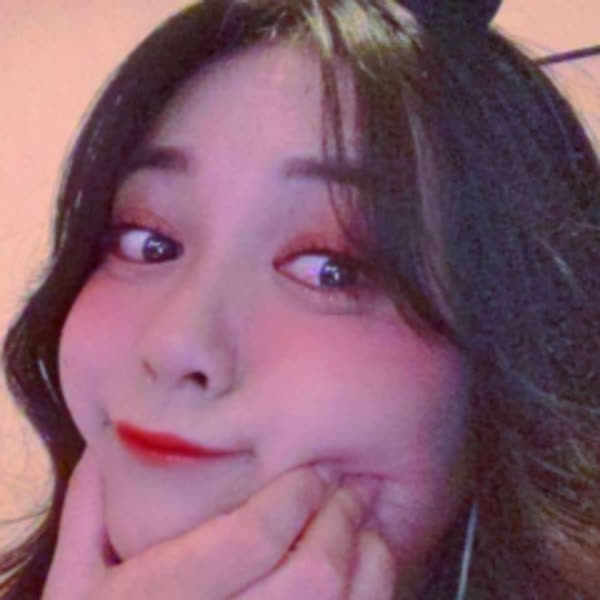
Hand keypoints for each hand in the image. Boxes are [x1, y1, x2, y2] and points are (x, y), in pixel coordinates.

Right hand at [42, 449, 396, 599]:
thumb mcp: (74, 583)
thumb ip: (91, 511)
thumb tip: (117, 436)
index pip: (252, 538)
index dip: (295, 494)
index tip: (311, 469)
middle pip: (313, 576)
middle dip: (339, 518)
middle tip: (346, 486)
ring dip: (368, 556)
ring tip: (363, 523)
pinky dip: (373, 590)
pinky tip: (364, 569)